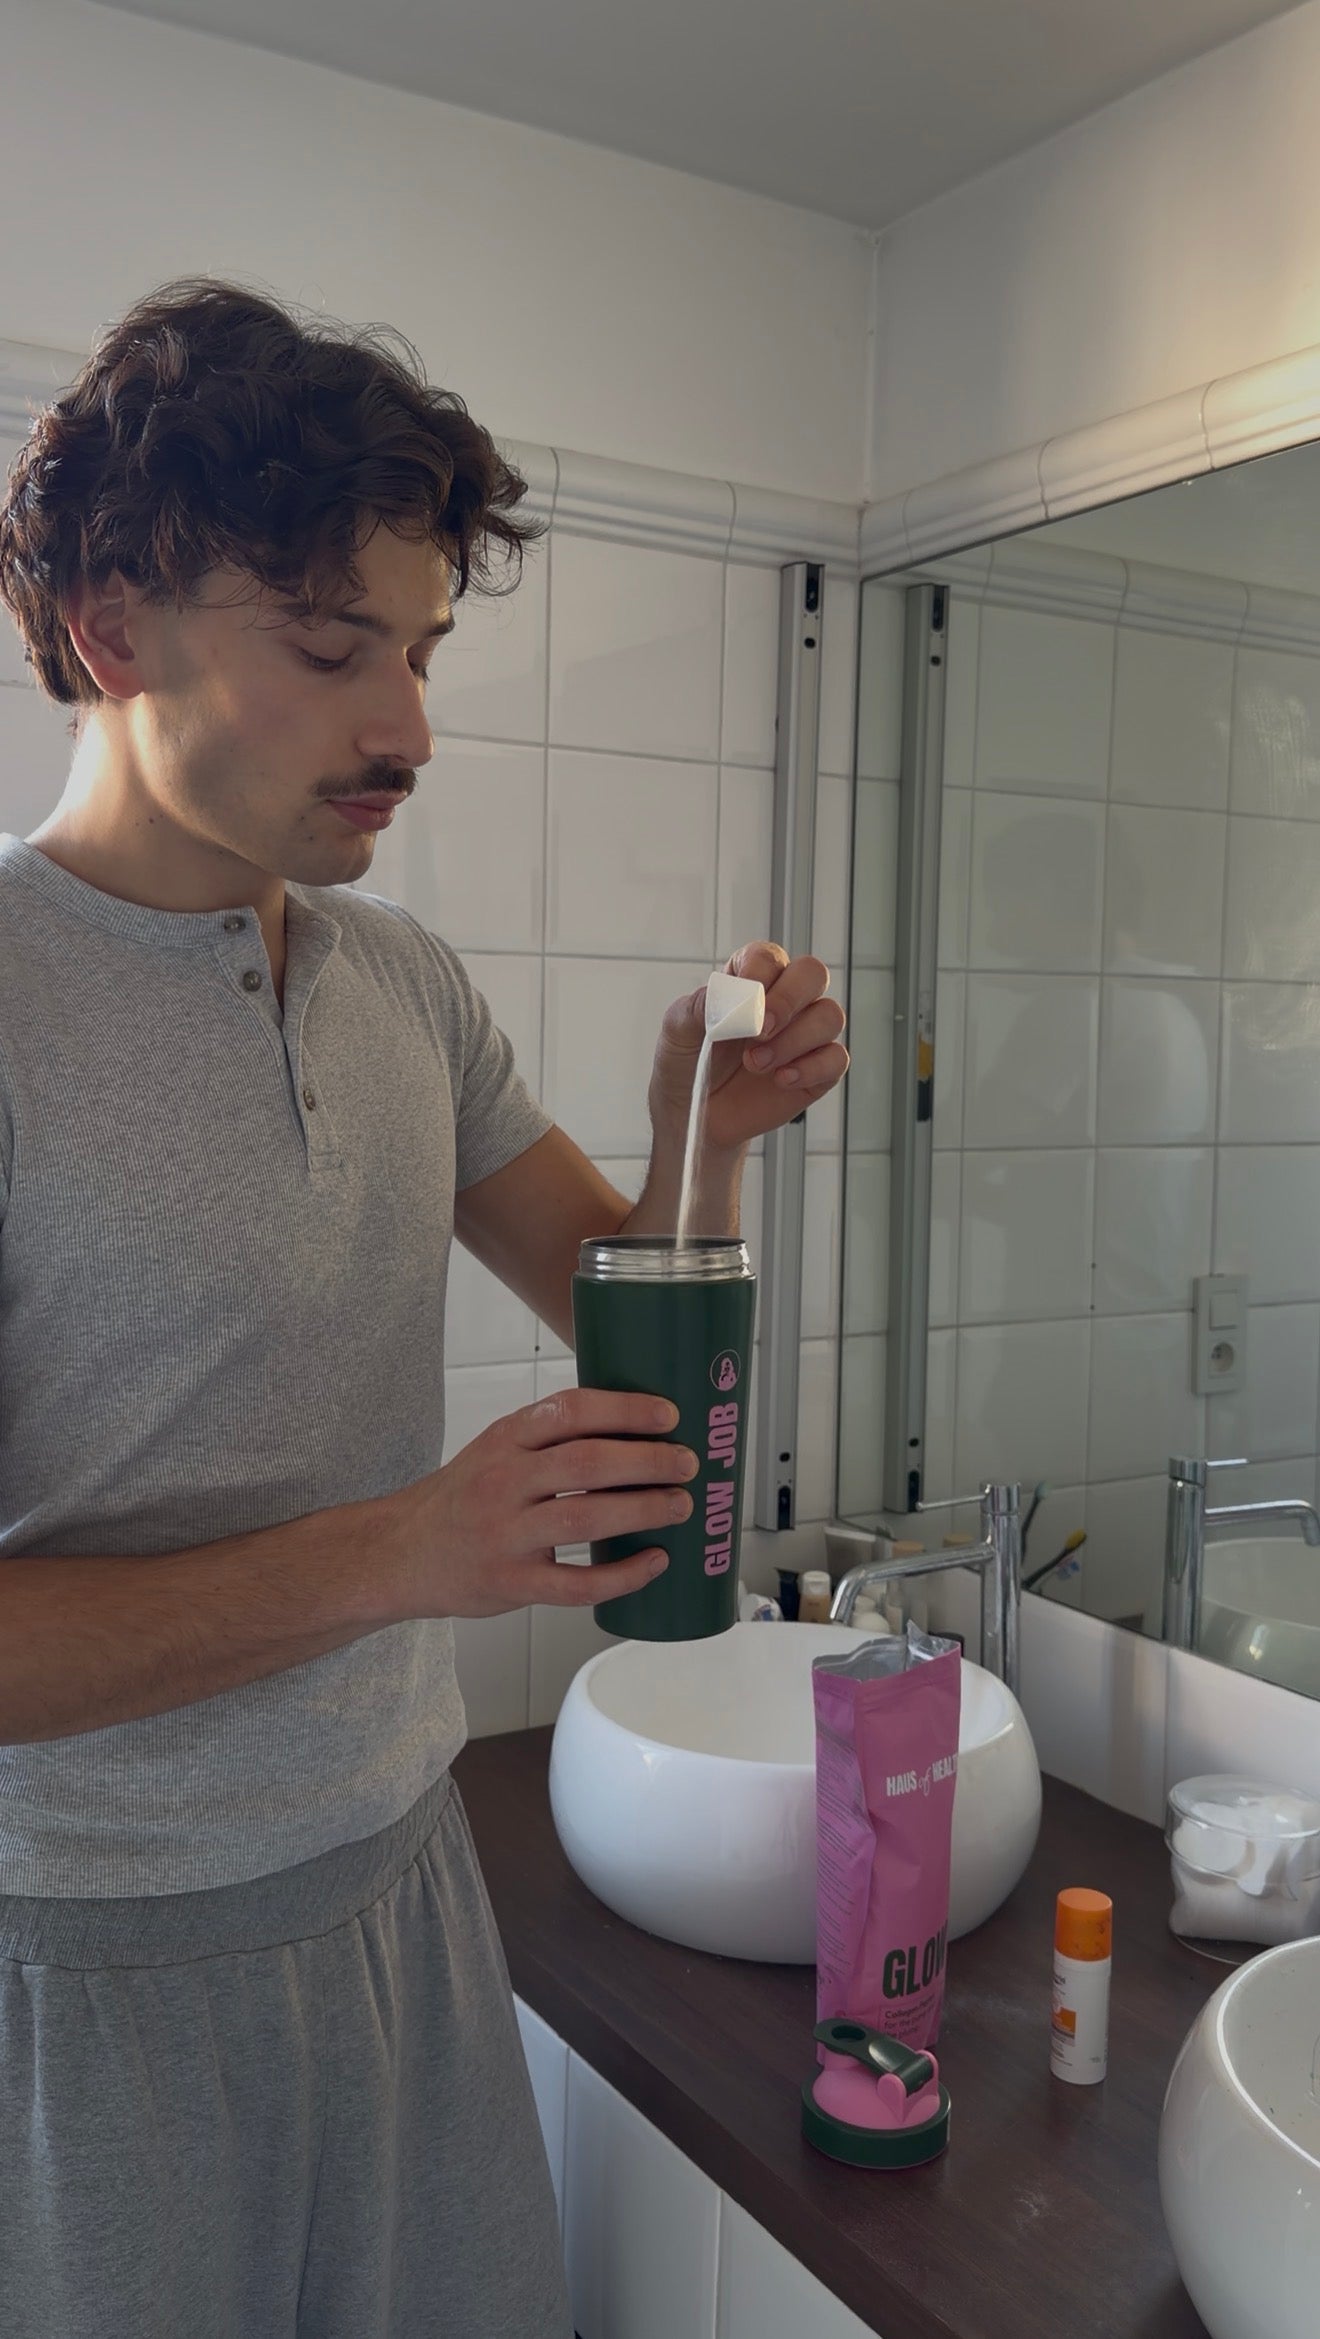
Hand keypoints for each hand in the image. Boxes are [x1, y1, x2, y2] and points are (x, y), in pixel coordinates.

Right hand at [383, 1389, 695, 1618]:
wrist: (400, 1553)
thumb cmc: (461, 1498)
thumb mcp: (493, 1449)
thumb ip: (548, 1436)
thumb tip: (633, 1426)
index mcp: (505, 1439)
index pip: (571, 1410)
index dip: (626, 1410)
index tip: (668, 1414)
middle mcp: (504, 1482)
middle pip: (588, 1462)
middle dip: (649, 1461)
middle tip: (686, 1463)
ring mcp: (506, 1536)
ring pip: (588, 1518)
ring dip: (645, 1509)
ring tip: (680, 1506)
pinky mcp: (512, 1584)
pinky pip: (577, 1583)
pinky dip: (624, 1575)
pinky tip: (654, 1563)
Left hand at [649, 942, 848, 1157]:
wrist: (694, 1115)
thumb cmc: (687, 1063)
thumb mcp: (677, 1030)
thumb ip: (700, 1006)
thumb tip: (731, 995)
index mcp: (750, 979)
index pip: (769, 957)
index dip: (761, 973)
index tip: (745, 1000)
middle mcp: (784, 1001)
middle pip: (813, 974)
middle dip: (789, 1000)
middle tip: (760, 1030)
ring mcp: (805, 1034)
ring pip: (830, 1016)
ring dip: (794, 1040)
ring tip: (756, 1063)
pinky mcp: (818, 1069)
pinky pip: (836, 1058)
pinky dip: (811, 1068)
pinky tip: (781, 1079)